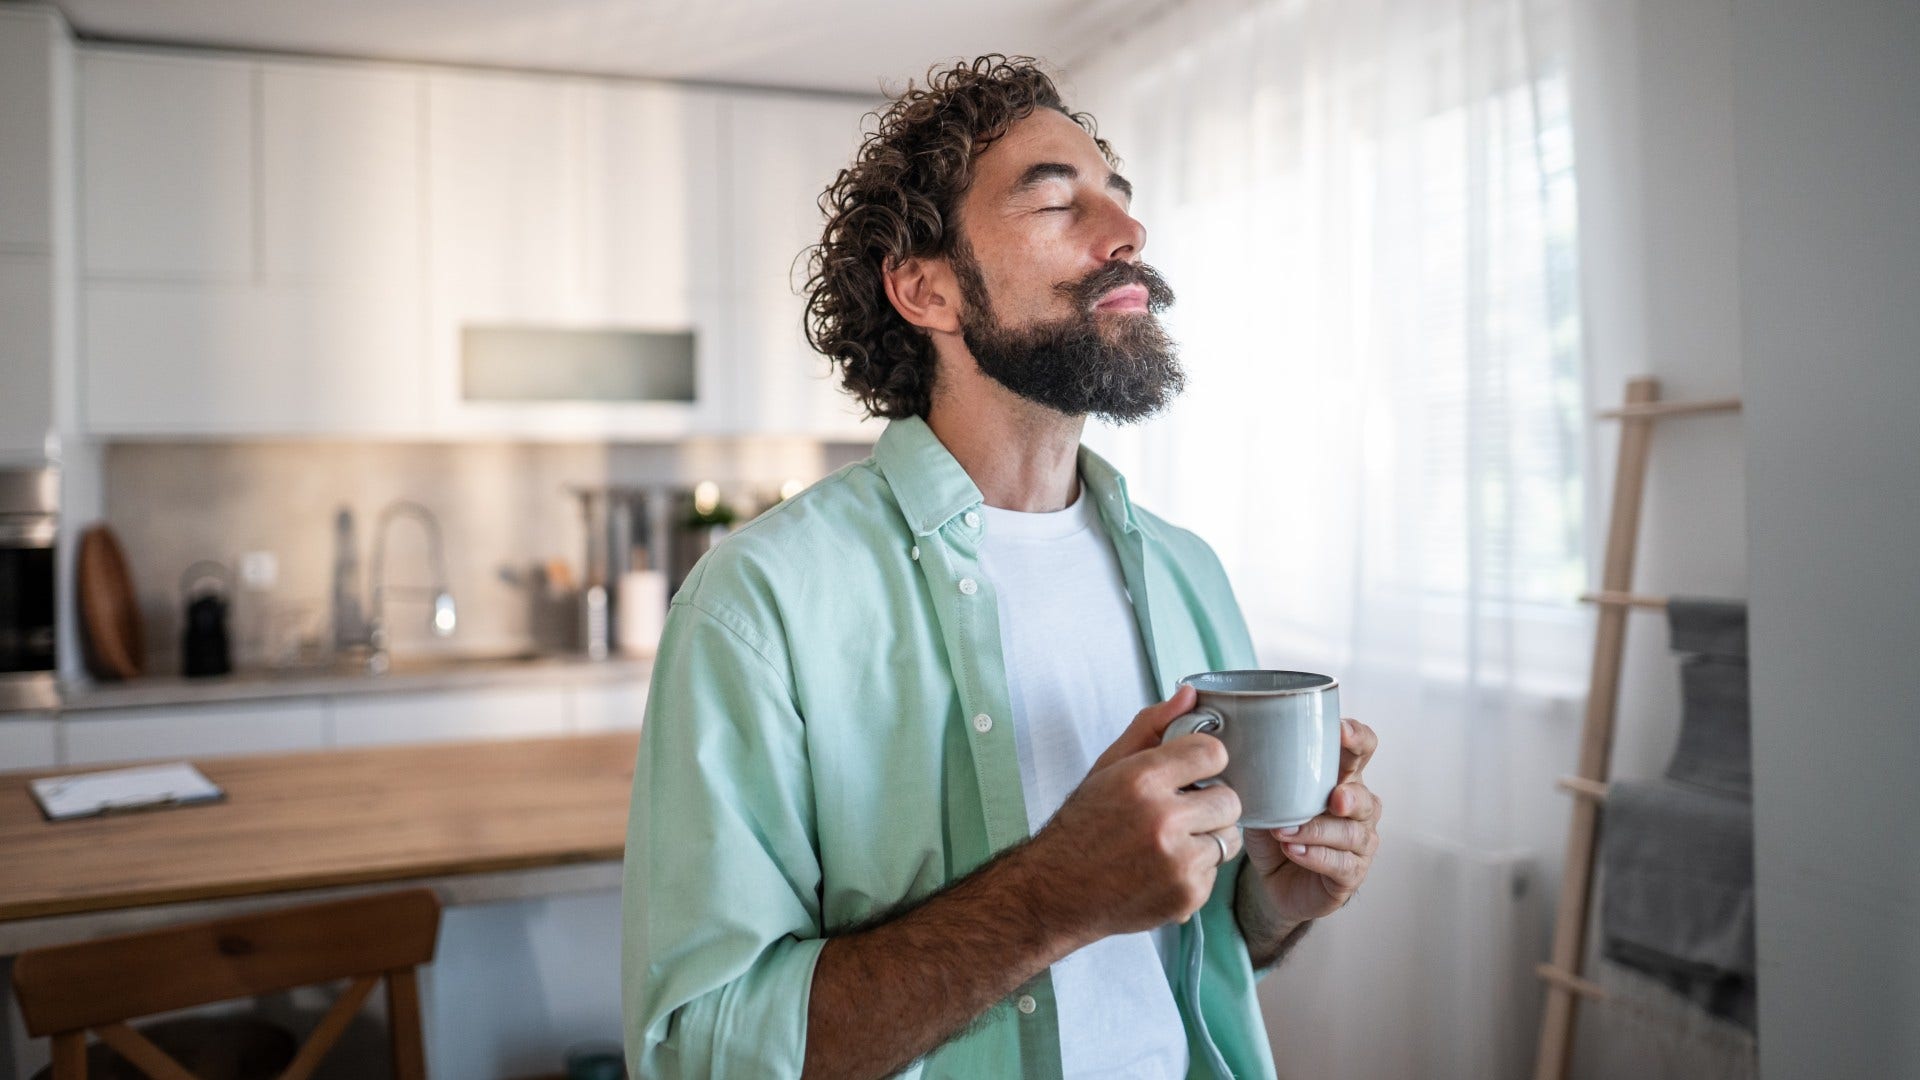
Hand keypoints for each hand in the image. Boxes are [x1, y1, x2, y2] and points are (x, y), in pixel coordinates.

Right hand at [1021, 685, 1243, 942]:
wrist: (1054, 892)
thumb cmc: (1082, 826)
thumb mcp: (1108, 767)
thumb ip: (1150, 726)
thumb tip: (1189, 694)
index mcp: (1142, 779)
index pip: (1214, 753)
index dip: (1204, 762)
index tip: (1192, 772)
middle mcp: (1163, 819)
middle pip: (1230, 799)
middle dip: (1209, 804)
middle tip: (1181, 812)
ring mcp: (1177, 861)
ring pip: (1229, 837)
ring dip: (1207, 838)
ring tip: (1172, 842)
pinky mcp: (1187, 895)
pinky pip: (1216, 872)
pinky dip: (1196, 871)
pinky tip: (1163, 869)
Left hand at [1242, 716, 1380, 924]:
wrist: (1278, 885)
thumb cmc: (1277, 835)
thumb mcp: (1265, 803)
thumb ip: (1262, 781)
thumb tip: (1234, 755)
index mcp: (1340, 779)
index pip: (1362, 750)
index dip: (1358, 738)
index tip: (1340, 730)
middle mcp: (1358, 808)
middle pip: (1365, 796)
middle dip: (1350, 796)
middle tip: (1333, 799)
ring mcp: (1359, 842)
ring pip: (1352, 833)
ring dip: (1317, 831)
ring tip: (1285, 833)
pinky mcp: (1353, 873)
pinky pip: (1342, 864)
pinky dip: (1317, 856)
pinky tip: (1295, 852)